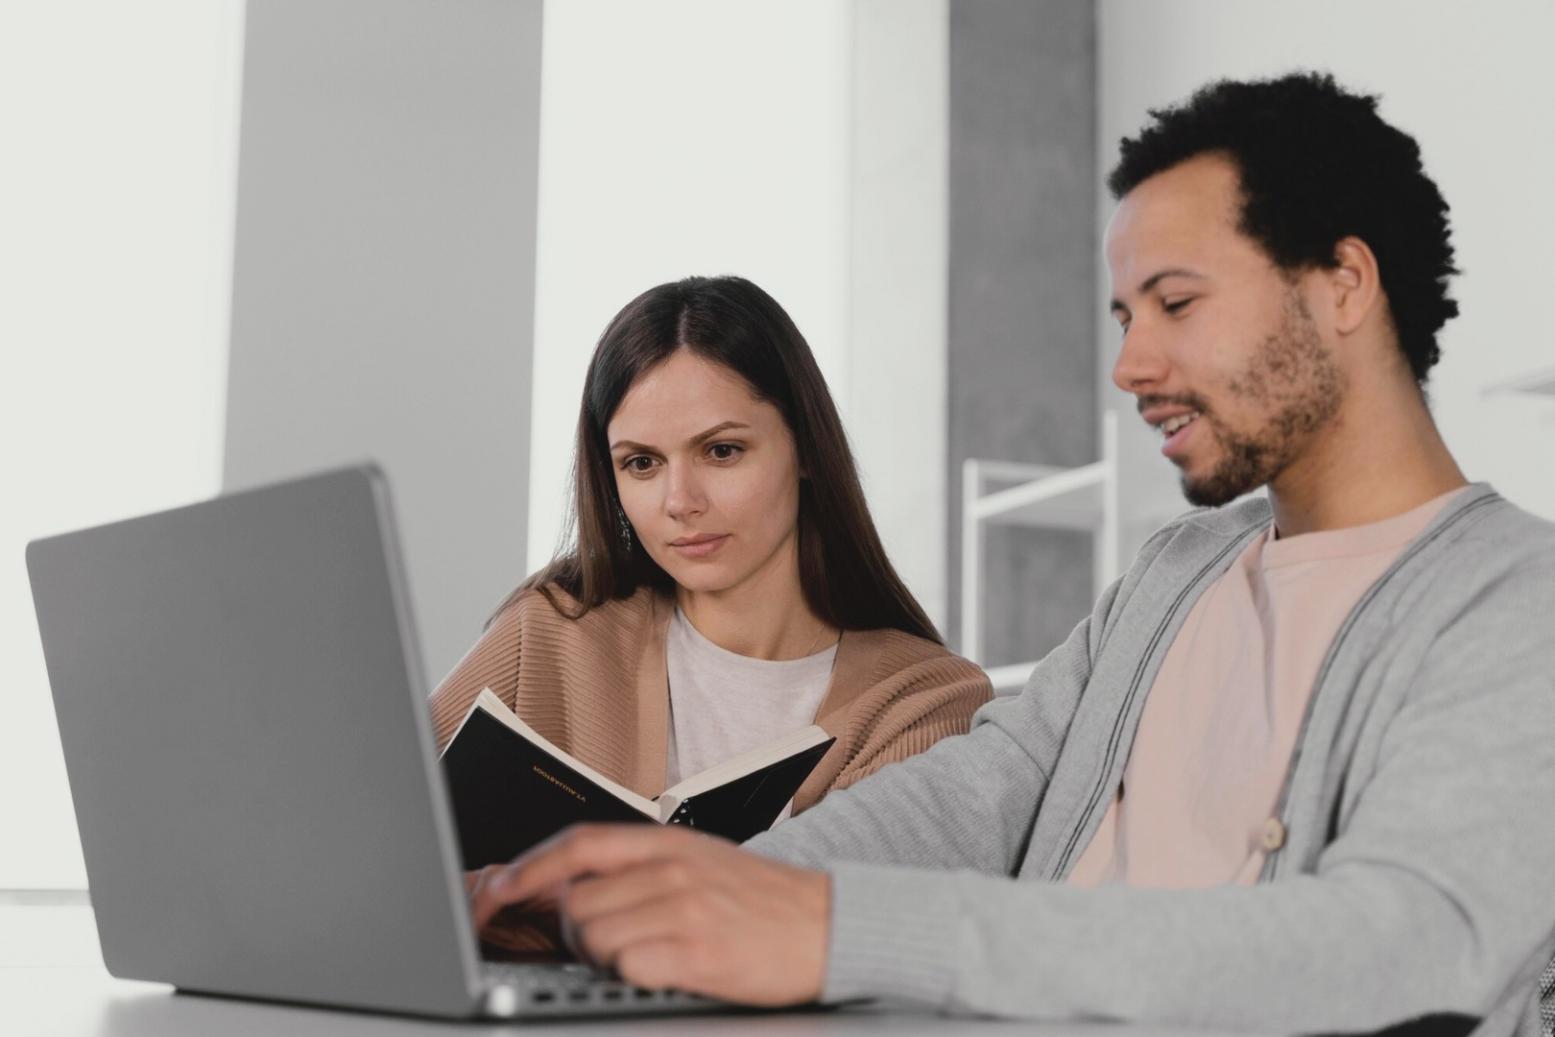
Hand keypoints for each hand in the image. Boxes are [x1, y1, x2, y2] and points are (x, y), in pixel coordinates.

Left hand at [468, 823, 829, 1005]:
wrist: (830, 924)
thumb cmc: (761, 900)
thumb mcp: (700, 861)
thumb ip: (641, 866)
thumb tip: (573, 884)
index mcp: (668, 844)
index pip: (579, 844)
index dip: (530, 867)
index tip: (499, 887)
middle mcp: (672, 870)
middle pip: (576, 902)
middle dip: (575, 933)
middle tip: (608, 945)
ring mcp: (685, 910)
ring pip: (596, 938)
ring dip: (605, 960)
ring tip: (645, 959)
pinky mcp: (699, 954)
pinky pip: (630, 969)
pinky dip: (635, 978)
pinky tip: (664, 973)